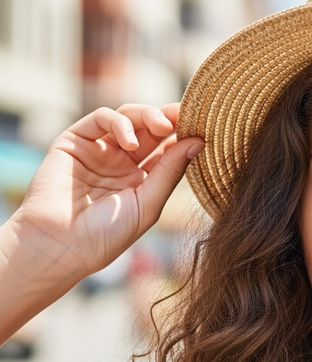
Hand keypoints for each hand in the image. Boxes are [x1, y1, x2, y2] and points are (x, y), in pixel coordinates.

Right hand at [12, 103, 202, 280]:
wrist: (59, 246)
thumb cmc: (106, 235)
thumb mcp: (148, 204)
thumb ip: (170, 171)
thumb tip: (198, 142)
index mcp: (142, 180)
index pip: (167, 149)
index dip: (184, 136)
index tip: (203, 127)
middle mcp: (121, 162)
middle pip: (151, 129)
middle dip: (169, 119)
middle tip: (184, 116)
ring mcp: (98, 150)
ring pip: (128, 118)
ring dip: (148, 116)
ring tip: (162, 127)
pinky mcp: (74, 141)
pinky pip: (100, 119)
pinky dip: (119, 122)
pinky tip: (130, 140)